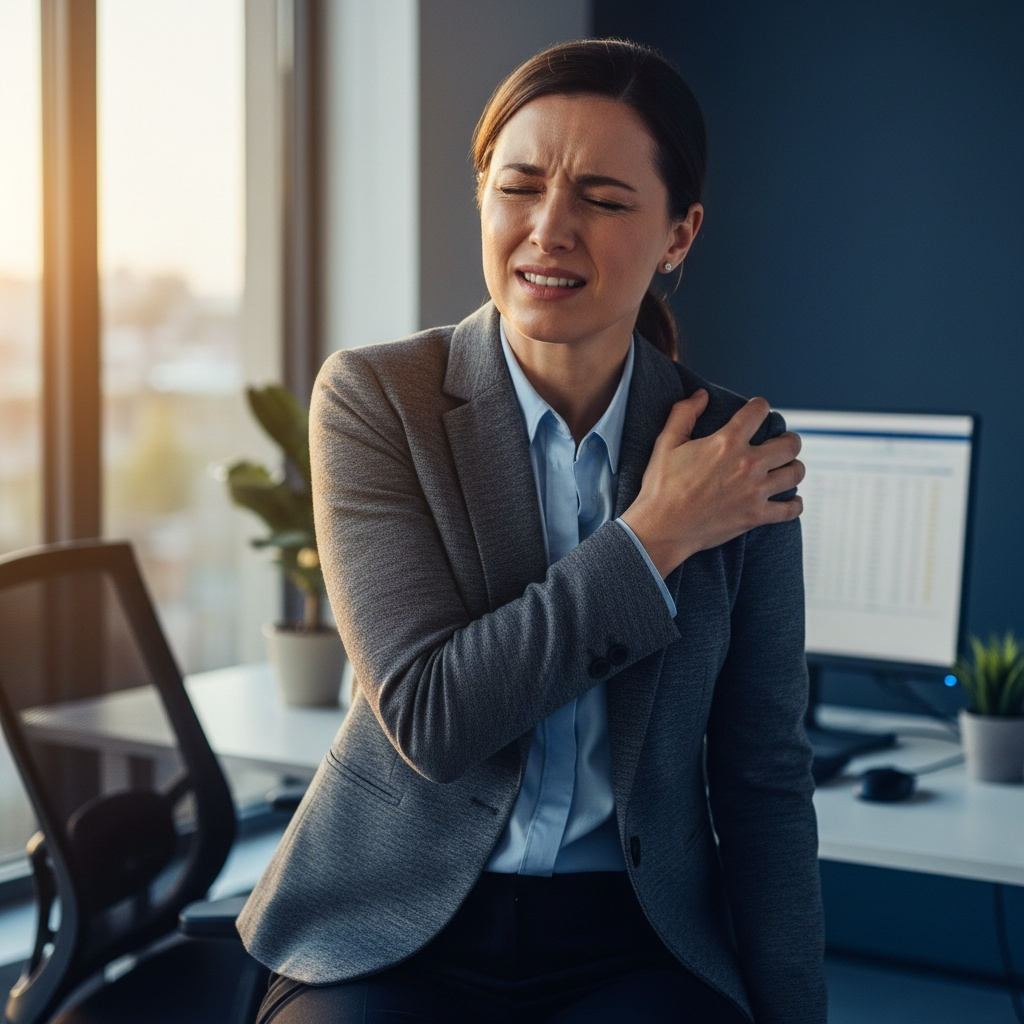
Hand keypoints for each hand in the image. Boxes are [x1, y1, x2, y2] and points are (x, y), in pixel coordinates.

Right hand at [620, 390, 803, 575]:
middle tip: (780, 442)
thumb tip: (702, 395)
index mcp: (727, 442)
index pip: (759, 411)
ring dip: (793, 467)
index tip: (757, 411)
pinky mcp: (755, 516)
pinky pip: (790, 509)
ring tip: (785, 468)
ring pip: (795, 473)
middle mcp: (747, 464)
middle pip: (790, 444)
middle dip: (788, 439)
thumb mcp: (666, 443)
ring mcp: (755, 492)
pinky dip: (794, 504)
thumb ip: (684, 413)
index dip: (759, 406)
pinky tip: (789, 499)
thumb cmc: (660, 486)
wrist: (661, 528)